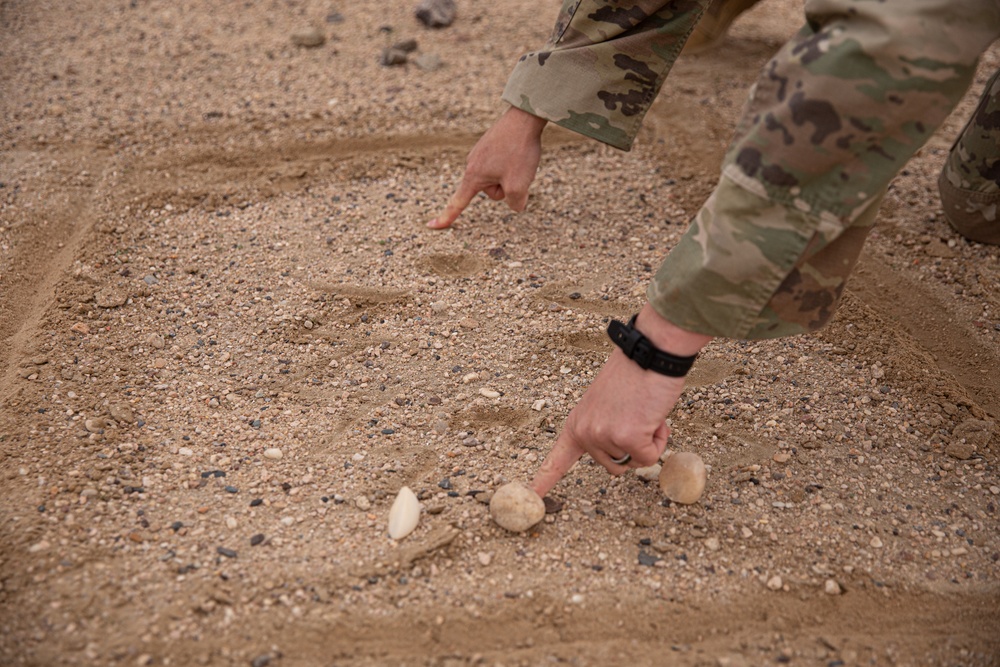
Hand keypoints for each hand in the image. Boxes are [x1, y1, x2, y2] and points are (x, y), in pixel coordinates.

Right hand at [428, 106, 546, 228]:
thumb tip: (515, 204)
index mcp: (473, 176)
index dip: (446, 217)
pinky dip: (513, 162)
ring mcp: (481, 153)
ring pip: (499, 177)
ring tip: (520, 158)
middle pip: (490, 191)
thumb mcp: (519, 185)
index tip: (431, 226)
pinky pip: (502, 164)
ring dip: (511, 174)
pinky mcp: (491, 145)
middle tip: (517, 170)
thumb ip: (515, 203)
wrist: (524, 117)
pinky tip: (519, 150)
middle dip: (506, 187)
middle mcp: (472, 164)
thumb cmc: (518, 151)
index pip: (457, 203)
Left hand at [531, 304, 712, 496]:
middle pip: (614, 467)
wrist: (651, 352)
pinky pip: (650, 457)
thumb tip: (623, 450)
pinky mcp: (627, 438)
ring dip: (647, 442)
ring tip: (645, 412)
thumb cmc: (634, 374)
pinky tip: (654, 416)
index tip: (530, 496)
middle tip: (636, 415)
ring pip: (635, 463)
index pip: (556, 460)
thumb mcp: (607, 405)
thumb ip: (604, 428)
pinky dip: (658, 441)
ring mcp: (603, 436)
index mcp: (576, 423)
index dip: (544, 480)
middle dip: (632, 448)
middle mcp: (585, 433)